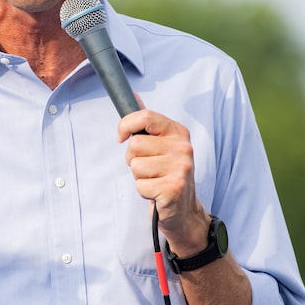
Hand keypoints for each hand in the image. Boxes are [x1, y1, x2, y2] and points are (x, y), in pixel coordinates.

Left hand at [118, 106, 209, 253]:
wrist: (183, 209)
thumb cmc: (166, 173)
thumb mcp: (160, 144)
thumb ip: (146, 121)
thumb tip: (132, 95)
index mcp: (178, 132)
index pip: (145, 117)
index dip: (126, 125)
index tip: (121, 137)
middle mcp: (183, 148)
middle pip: (134, 145)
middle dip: (134, 160)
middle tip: (149, 168)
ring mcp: (181, 168)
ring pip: (135, 166)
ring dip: (139, 177)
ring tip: (155, 180)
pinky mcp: (174, 188)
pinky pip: (140, 185)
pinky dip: (144, 192)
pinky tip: (157, 193)